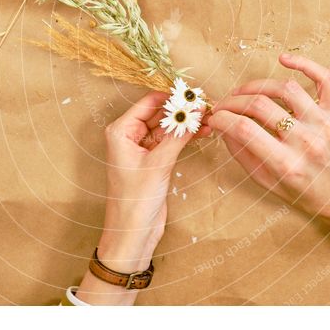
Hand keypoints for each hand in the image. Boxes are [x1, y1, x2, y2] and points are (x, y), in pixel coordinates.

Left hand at [76, 91, 209, 304]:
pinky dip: (185, 136)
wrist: (133, 234)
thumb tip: (192, 112)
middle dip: (181, 109)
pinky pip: (170, 141)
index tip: (194, 95)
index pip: (148, 103)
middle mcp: (129, 136)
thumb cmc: (135, 201)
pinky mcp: (154, 161)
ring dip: (186, 123)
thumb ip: (176, 136)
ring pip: (167, 127)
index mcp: (121, 132)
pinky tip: (202, 131)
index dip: (172, 97)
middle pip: (158, 113)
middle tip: (206, 105)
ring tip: (209, 117)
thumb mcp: (158, 165)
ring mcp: (142, 149)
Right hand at [208, 53, 329, 255]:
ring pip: (286, 88)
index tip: (214, 117)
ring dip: (257, 85)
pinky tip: (283, 59)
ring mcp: (326, 124)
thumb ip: (242, 153)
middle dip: (234, 101)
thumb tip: (221, 125)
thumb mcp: (267, 182)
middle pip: (260, 105)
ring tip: (245, 91)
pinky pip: (324, 78)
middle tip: (225, 104)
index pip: (244, 130)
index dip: (222, 118)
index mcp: (288, 165)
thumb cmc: (304, 192)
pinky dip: (304, 64)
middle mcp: (308, 142)